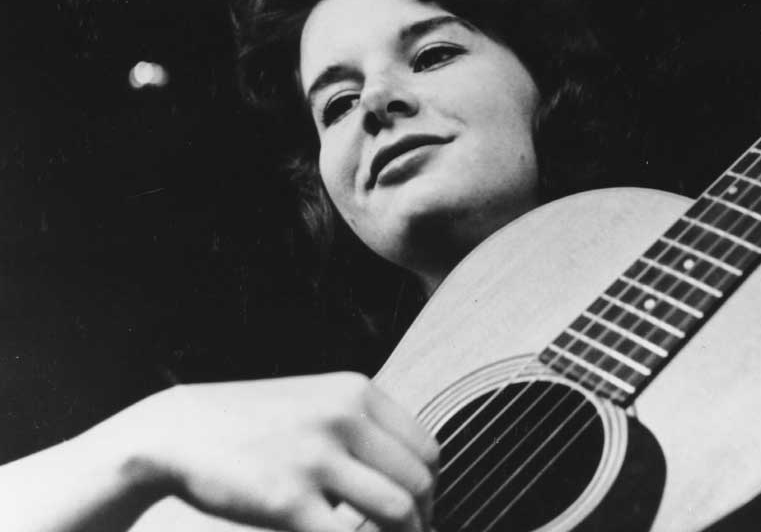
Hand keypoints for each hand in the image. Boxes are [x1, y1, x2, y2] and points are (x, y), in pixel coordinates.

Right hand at [102, 372, 437, 531]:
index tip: (423, 512)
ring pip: (396, 509)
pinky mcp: (287, 498)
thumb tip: (413, 481)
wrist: (178, 432)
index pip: (426, 448)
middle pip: (418, 480)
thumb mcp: (318, 403)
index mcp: (357, 393)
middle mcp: (344, 417)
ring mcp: (316, 457)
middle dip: (423, 519)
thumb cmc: (254, 426)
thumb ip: (364, 429)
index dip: (431, 488)